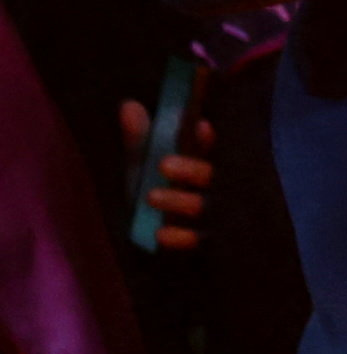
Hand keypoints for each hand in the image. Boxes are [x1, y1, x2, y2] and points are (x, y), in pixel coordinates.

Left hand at [117, 99, 212, 252]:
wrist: (149, 248)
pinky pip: (196, 241)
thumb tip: (129, 105)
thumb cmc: (152, 199)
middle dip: (191, 169)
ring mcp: (209, 218)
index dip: (205, 139)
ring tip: (151, 197)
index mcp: (198, 166)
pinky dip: (179, 237)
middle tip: (163, 164)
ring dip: (179, 201)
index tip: (199, 126)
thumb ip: (138, 142)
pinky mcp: (202, 244)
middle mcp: (210, 189)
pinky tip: (160, 234)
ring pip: (202, 207)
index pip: (208, 149)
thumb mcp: (141, 169)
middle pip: (210, 176)